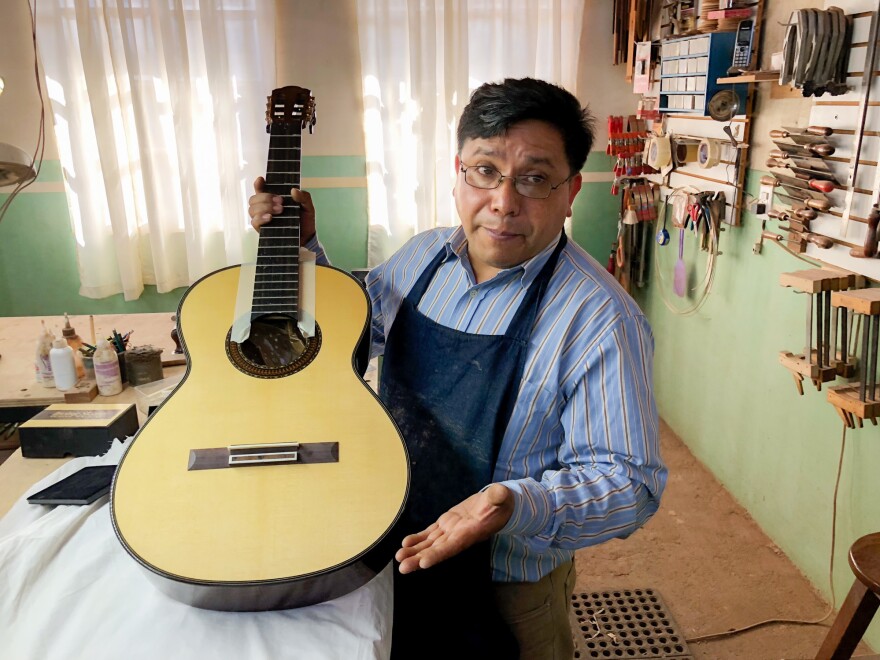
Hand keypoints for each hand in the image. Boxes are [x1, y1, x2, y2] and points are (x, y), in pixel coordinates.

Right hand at [248, 176, 316, 244]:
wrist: (307, 237)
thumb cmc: (305, 220)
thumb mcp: (308, 206)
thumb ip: (304, 197)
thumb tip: (294, 191)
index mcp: (273, 199)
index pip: (260, 188)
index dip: (258, 184)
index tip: (261, 180)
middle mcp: (265, 207)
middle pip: (254, 198)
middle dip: (265, 197)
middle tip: (281, 201)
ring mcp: (263, 218)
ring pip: (252, 209)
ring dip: (264, 207)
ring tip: (279, 210)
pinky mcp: (263, 230)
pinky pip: (254, 222)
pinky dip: (260, 218)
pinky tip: (270, 218)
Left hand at [395, 483, 513, 573]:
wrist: (498, 505)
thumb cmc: (501, 503)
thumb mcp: (501, 498)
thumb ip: (498, 496)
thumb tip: (500, 493)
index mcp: (470, 533)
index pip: (452, 546)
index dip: (438, 555)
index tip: (423, 563)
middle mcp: (458, 536)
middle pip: (436, 550)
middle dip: (419, 559)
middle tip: (403, 567)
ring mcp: (451, 531)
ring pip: (430, 544)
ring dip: (414, 551)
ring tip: (399, 557)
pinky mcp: (446, 524)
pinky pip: (430, 533)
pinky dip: (418, 538)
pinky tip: (405, 543)